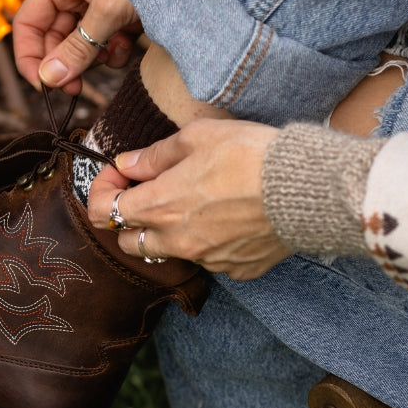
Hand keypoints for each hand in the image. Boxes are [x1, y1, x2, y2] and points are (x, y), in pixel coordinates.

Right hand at [12, 0, 178, 93]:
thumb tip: (49, 78)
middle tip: (78, 88)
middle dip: (66, 63)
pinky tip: (129, 43)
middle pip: (53, 39)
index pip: (27, 25)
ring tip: (113, 52)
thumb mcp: (109, 10)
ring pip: (80, 45)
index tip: (44, 87)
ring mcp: (98, 3)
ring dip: (94, 58)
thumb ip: (78, 47)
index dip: (30, 57)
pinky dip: (114, 51)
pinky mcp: (120, 14)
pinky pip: (105, 43)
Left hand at [87, 119, 291, 280]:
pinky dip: (210, 242)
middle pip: (129, 243)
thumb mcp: (196, 137)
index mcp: (159, 206)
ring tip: (198, 202)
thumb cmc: (250, 154)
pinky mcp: (235, 269)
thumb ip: (154, 156)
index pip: (104, 213)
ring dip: (171, 232)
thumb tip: (126, 164)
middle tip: (152, 191)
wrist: (304, 188)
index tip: (118, 175)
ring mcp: (206, 260)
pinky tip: (231, 218)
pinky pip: (210, 260)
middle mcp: (176, 241)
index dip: (103, 191)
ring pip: (171, 252)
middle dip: (131, 218)